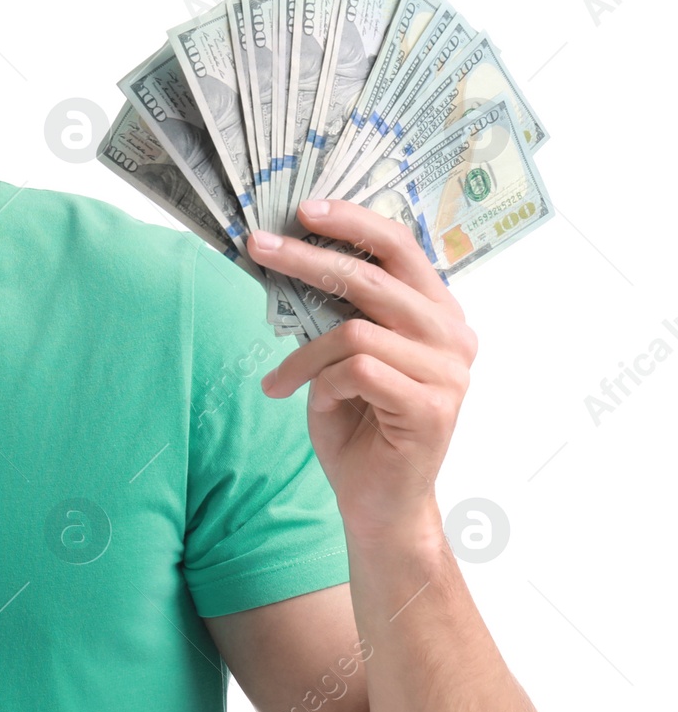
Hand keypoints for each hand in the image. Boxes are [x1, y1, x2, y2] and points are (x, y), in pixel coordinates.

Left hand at [246, 199, 477, 538]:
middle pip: (374, 276)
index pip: (401, 247)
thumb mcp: (341, 358)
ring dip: (303, 354)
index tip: (304, 209)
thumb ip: (336, 313)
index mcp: (437, 314)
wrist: (378, 503)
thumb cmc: (358, 425)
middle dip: (307, 259)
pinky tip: (307, 403)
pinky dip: (319, 382)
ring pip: (356, 329)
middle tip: (258, 246)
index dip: (352, 222)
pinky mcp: (432, 406)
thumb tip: (289, 255)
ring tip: (279, 381)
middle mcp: (453, 335)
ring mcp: (449, 371)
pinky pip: (357, 370)